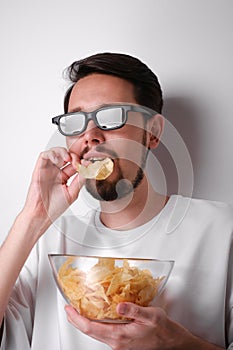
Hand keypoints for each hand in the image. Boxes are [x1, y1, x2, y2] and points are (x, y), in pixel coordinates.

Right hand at [23, 147, 84, 227]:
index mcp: (64, 177)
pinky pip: (44, 155)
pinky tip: (58, 160)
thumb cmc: (54, 207)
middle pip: (66, 156)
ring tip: (69, 159)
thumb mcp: (72, 193)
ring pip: (55, 152)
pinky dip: (52, 153)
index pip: (75, 164)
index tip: (88, 164)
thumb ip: (80, 181)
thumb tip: (88, 169)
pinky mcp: (39, 169)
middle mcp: (56, 172)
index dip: (82, 162)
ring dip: (64, 152)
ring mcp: (48, 170)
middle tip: (78, 162)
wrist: (41, 215)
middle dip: (74, 156)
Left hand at [65, 303, 223, 349]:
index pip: (90, 328)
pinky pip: (103, 333)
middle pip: (89, 331)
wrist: (172, 343)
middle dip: (76, 319)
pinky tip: (97, 315)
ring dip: (85, 321)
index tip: (69, 308)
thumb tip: (119, 305)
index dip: (77, 318)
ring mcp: (119, 343)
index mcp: (120, 336)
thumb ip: (134, 310)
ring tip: (79, 309)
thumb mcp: (152, 316)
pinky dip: (95, 323)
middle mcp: (117, 342)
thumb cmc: (163, 331)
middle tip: (69, 307)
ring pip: (95, 333)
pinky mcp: (122, 341)